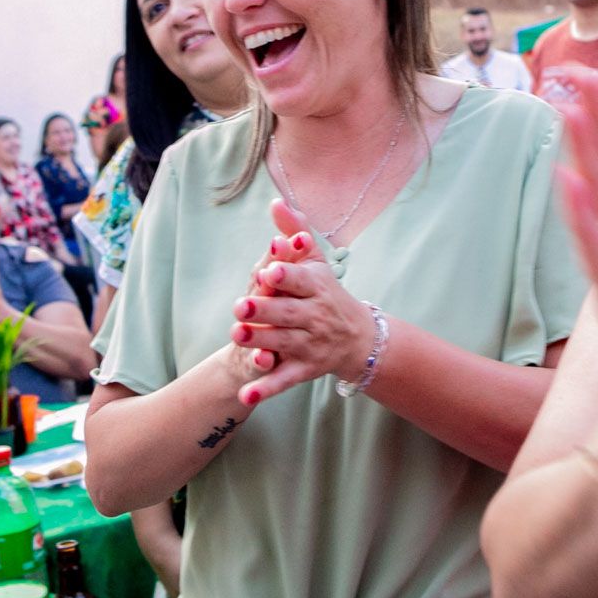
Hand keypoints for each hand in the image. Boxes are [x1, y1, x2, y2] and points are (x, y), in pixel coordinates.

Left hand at [227, 201, 369, 406]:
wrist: (360, 339)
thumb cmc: (328, 293)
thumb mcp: (316, 261)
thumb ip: (295, 232)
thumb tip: (275, 201)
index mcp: (317, 287)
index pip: (301, 281)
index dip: (286, 276)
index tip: (268, 271)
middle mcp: (315, 317)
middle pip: (288, 313)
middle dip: (265, 310)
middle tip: (240, 306)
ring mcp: (311, 345)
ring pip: (283, 344)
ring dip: (261, 343)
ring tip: (238, 338)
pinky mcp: (305, 370)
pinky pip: (284, 380)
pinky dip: (265, 389)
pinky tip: (245, 395)